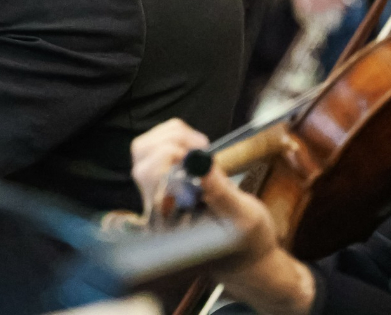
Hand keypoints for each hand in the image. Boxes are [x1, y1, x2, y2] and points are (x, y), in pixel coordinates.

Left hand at [130, 119, 315, 314]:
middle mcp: (155, 210)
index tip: (202, 152)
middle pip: (142, 158)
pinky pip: (153, 149)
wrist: (244, 255)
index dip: (172, 155)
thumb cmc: (247, 242)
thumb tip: (201, 164)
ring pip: (144, 149)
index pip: (152, 177)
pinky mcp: (161, 185)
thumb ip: (221, 194)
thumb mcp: (245, 219)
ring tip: (200, 146)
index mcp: (169, 224)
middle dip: (173, 141)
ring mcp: (155, 197)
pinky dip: (173, 137)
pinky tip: (195, 148)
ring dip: (172, 136)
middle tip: (203, 147)